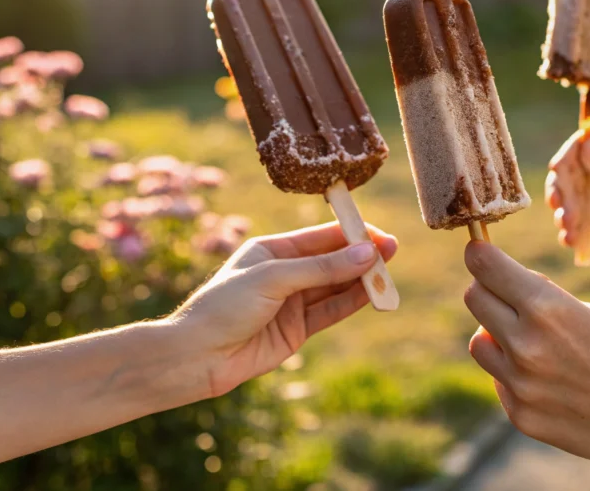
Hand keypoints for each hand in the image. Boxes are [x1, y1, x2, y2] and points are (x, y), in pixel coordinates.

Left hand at [170, 222, 397, 396]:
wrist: (197, 357)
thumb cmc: (224, 307)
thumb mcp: (273, 278)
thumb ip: (321, 268)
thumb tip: (365, 254)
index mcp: (271, 250)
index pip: (319, 237)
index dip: (350, 234)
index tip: (378, 234)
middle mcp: (284, 273)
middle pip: (331, 261)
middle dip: (361, 256)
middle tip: (392, 250)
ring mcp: (291, 302)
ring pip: (335, 286)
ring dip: (361, 280)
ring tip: (388, 273)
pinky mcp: (297, 330)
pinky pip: (330, 311)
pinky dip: (352, 302)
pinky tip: (371, 293)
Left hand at [463, 242, 589, 475]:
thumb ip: (541, 299)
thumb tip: (501, 286)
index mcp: (547, 307)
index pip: (484, 266)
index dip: (479, 254)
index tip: (479, 251)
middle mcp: (526, 343)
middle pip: (473, 297)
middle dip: (487, 289)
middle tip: (506, 294)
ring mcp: (520, 383)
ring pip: (478, 341)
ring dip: (495, 334)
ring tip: (531, 341)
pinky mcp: (520, 414)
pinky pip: (498, 379)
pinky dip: (513, 372)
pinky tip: (548, 378)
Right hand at [547, 122, 589, 293]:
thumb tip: (584, 149)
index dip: (575, 151)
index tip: (559, 170)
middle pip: (583, 167)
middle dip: (568, 185)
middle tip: (561, 207)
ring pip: (580, 195)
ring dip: (568, 209)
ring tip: (567, 228)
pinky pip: (588, 221)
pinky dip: (576, 229)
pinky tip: (571, 240)